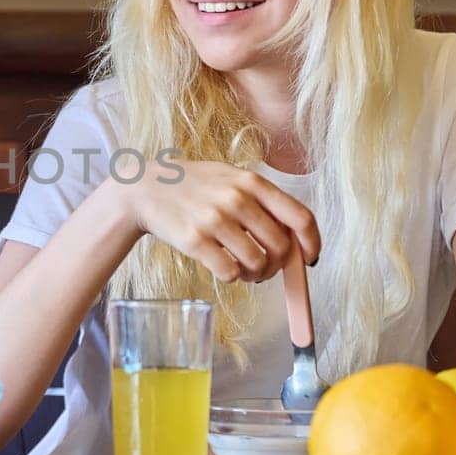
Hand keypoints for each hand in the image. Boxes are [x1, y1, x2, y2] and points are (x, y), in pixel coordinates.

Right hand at [122, 161, 320, 283]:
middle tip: (267, 269)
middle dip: (279, 266)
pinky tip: (224, 268)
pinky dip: (233, 277)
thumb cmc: (193, 185)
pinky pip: (230, 272)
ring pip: (257, 263)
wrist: (144, 188)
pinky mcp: (195, 241)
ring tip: (245, 270)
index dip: (311, 243)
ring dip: (256, 275)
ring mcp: (215, 220)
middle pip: (281, 247)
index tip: (309, 258)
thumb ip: (261, 200)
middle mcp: (237, 199)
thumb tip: (294, 237)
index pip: (300, 217)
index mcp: (252, 182)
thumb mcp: (230, 177)